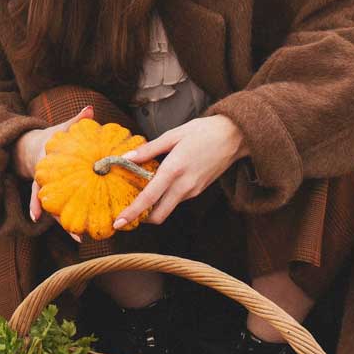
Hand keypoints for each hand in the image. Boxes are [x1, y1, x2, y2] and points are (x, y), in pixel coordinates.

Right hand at [20, 107, 94, 238]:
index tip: (35, 215)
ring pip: (57, 210)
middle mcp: (45, 182)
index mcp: (44, 166)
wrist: (32, 149)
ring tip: (81, 239)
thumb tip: (90, 109)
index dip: (37, 200)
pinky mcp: (56, 195)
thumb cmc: (50, 140)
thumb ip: (75, 121)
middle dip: (59, 219)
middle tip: (73, 232)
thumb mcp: (60, 128)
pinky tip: (83, 233)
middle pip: (50, 203)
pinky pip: (63, 209)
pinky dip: (71, 220)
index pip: (39, 184)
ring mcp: (49, 191)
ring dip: (67, 225)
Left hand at [111, 115, 246, 229]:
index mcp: (174, 169)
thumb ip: (149, 149)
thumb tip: (126, 157)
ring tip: (140, 196)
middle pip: (159, 215)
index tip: (118, 222)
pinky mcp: (199, 190)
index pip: (149, 197)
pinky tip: (160, 186)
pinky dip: (165, 199)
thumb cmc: (203, 131)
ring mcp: (193, 190)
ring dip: (154, 208)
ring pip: (168, 208)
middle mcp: (184, 185)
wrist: (234, 136)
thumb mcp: (173, 134)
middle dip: (142, 219)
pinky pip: (177, 200)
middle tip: (127, 214)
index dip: (132, 212)